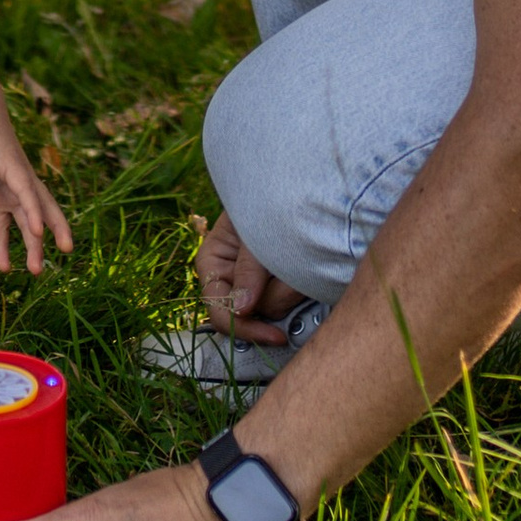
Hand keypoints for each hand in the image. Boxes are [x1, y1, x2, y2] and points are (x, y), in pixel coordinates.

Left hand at [0, 97, 72, 276]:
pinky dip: (5, 242)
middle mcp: (19, 179)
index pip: (26, 190)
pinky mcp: (4, 196)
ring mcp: (13, 189)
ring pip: (28, 218)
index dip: (34, 212)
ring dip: (32, 243)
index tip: (39, 233)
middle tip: (67, 250)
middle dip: (55, 227)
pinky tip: (3, 266)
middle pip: (42, 205)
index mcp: (12, 164)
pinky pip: (6, 222)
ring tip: (35, 271)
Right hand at [196, 212, 305, 345]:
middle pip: (251, 315)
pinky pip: (293, 299)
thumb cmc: (268, 200)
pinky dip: (304, 286)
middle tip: (298, 280)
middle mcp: (232, 278)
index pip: (219, 310)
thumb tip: (240, 310)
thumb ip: (248, 268)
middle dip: (278, 298)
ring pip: (276, 308)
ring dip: (295, 287)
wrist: (301, 186)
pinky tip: (307, 266)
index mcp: (213, 263)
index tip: (275, 334)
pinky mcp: (283, 284)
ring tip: (302, 256)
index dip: (243, 327)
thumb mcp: (255, 231)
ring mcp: (258, 283)